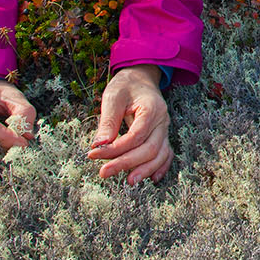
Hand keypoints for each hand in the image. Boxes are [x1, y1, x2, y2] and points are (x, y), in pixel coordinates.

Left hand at [87, 65, 172, 182]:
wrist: (140, 78)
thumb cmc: (125, 85)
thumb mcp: (112, 97)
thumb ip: (108, 121)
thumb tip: (99, 146)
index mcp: (152, 108)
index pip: (136, 136)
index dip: (116, 149)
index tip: (94, 155)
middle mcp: (162, 120)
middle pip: (150, 148)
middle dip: (127, 163)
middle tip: (104, 173)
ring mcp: (164, 129)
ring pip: (160, 154)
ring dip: (145, 170)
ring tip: (129, 182)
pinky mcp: (162, 135)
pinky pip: (165, 154)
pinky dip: (160, 167)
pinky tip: (151, 179)